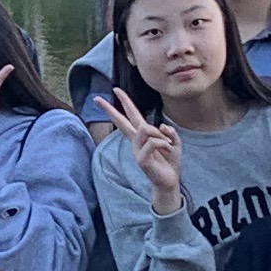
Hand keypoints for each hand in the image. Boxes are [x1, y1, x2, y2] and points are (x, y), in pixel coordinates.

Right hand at [91, 89, 181, 214]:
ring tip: (168, 145)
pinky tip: (168, 150)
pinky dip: (164, 144)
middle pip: (121, 121)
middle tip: (96, 98)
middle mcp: (136, 141)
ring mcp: (136, 150)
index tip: (115, 89)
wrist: (169, 180)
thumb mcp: (174, 141)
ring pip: (145, 129)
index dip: (124, 101)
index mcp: (142, 135)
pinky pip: (153, 142)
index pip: (130, 115)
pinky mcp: (140, 159)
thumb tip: (161, 126)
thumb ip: (170, 131)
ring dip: (161, 135)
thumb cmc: (170, 161)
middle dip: (109, 109)